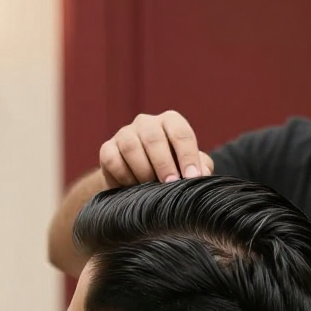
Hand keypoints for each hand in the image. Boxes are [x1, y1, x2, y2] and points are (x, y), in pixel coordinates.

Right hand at [98, 111, 214, 188]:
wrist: (138, 182)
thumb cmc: (170, 171)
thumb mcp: (188, 168)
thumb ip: (200, 167)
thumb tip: (203, 173)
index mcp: (170, 122)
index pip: (180, 133)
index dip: (187, 156)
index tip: (192, 177)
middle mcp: (146, 123)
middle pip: (154, 138)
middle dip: (164, 164)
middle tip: (170, 184)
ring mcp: (124, 134)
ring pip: (131, 147)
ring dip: (142, 170)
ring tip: (150, 187)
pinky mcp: (107, 149)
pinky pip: (112, 160)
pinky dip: (123, 176)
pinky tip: (132, 187)